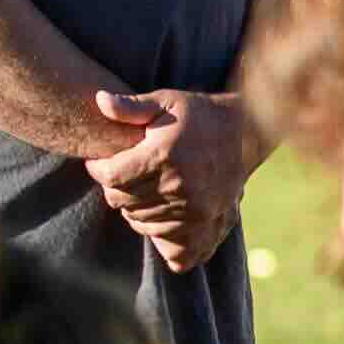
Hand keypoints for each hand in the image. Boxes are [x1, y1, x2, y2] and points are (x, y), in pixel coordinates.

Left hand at [84, 88, 258, 269]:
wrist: (246, 132)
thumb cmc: (198, 115)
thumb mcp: (165, 100)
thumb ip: (130, 106)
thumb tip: (100, 101)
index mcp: (164, 156)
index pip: (110, 177)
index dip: (98, 169)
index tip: (100, 162)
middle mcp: (179, 186)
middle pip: (122, 202)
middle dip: (115, 188)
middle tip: (123, 174)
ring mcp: (195, 209)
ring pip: (140, 222)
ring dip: (134, 209)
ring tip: (142, 189)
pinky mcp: (208, 224)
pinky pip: (169, 244)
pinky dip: (158, 233)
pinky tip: (158, 215)